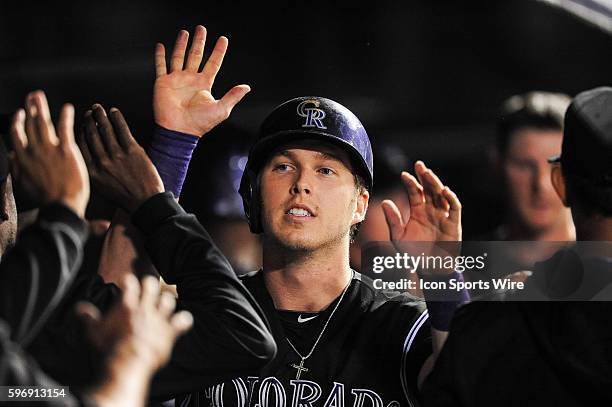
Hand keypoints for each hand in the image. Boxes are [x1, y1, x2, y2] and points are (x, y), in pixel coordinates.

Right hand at [10, 91, 88, 217]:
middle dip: (31, 108)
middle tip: (32, 96)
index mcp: (22, 159)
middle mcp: (34, 151)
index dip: (18, 122)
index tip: (20, 113)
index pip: (17, 135)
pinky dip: (65, 117)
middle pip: (30, 124)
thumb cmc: (45, 199)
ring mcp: (50, 149)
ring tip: (41, 96)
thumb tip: (12, 158)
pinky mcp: (67, 151)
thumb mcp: (23, 184)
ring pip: (43, 123)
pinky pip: (65, 129)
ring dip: (41, 107)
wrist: (62, 205)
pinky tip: (68, 108)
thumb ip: (16, 169)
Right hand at [77, 274, 192, 371]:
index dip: (128, 280)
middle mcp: (145, 307)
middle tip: (147, 288)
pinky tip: (183, 321)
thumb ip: (87, 317)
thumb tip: (79, 308)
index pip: (129, 282)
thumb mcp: (94, 331)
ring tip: (163, 305)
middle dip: (150, 284)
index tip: (126, 282)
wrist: (129, 359)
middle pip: (151, 285)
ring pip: (168, 300)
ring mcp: (159, 318)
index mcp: (127, 304)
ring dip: (166, 302)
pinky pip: (182, 320)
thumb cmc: (109, 345)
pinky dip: (183, 320)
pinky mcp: (170, 330)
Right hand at [78, 104, 164, 212]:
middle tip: (89, 112)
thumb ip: (92, 171)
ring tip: (98, 108)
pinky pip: (122, 130)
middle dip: (89, 120)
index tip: (82, 124)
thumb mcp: (101, 187)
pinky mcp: (132, 151)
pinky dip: (117, 118)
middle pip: (92, 135)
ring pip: (105, 130)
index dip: (81, 131)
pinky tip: (114, 112)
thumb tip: (87, 154)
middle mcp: (102, 162)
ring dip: (101, 116)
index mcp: (91, 172)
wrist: (145, 202)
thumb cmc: (124, 196)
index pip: (81, 145)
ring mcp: (117, 156)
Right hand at [154, 25, 250, 135]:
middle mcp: (191, 80)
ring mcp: (177, 80)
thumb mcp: (221, 109)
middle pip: (196, 55)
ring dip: (181, 44)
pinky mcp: (163, 83)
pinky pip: (161, 66)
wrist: (179, 131)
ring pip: (179, 57)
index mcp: (204, 84)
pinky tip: (161, 46)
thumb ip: (233, 96)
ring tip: (185, 32)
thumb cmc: (200, 123)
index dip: (219, 51)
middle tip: (202, 29)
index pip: (213, 63)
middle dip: (199, 42)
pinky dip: (160, 56)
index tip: (223, 40)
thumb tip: (246, 87)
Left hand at [381, 161, 460, 262]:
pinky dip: (451, 198)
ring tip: (428, 174)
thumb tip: (384, 202)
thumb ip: (393, 220)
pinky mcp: (454, 223)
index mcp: (418, 211)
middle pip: (429, 189)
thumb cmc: (413, 254)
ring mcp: (443, 215)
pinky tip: (444, 190)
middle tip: (419, 164)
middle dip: (425, 176)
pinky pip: (454, 208)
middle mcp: (431, 210)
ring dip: (436, 183)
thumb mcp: (398, 237)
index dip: (410, 182)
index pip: (415, 192)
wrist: (428, 269)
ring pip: (441, 194)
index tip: (403, 175)